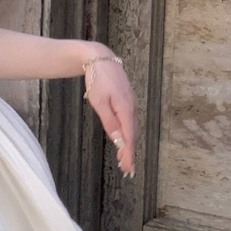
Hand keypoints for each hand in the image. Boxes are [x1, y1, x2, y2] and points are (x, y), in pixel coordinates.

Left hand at [83, 56, 136, 177]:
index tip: (128, 168)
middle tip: (127, 171)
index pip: (129, 137)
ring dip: (129, 146)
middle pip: (133, 135)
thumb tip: (118, 140)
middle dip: (130, 154)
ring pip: (132, 129)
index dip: (129, 154)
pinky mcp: (126, 102)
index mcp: (125, 109)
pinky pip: (129, 122)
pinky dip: (128, 134)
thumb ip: (109, 121)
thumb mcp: (99, 102)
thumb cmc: (97, 80)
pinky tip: (124, 141)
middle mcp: (131, 108)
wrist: (100, 59)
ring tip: (124, 161)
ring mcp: (130, 104)